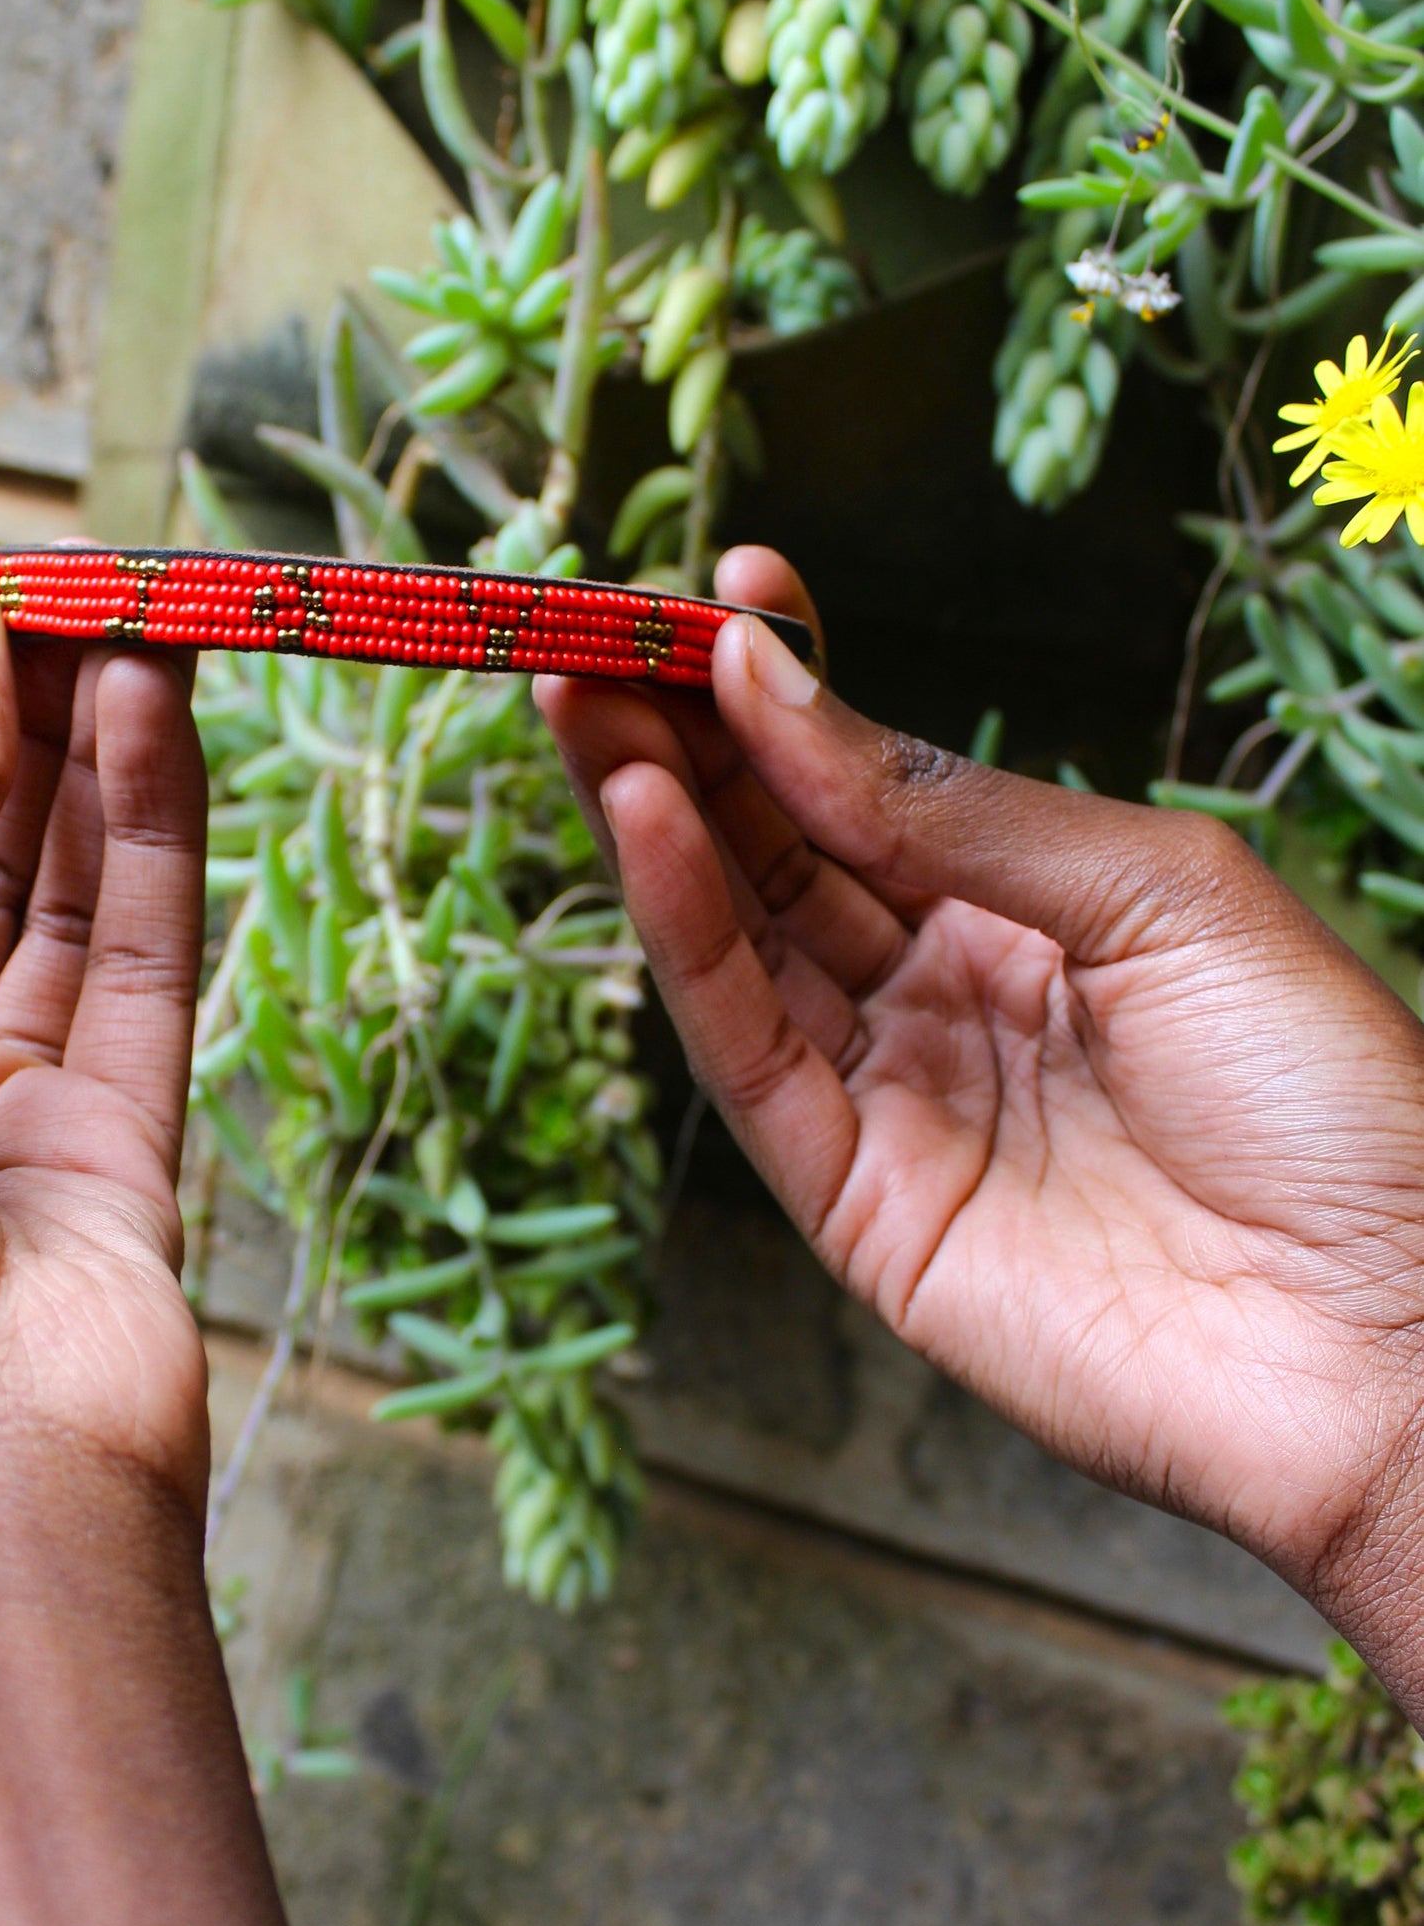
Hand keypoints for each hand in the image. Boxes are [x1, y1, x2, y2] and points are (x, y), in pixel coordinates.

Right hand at [538, 548, 1423, 1716]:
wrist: (1392, 1336)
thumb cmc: (1331, 1102)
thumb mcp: (1157, 896)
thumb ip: (953, 807)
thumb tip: (770, 684)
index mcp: (1036, 918)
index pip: (868, 790)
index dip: (787, 694)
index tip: (716, 589)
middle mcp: (948, 1001)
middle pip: (779, 855)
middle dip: (684, 739)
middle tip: (590, 637)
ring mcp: (896, 1104)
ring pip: (740, 944)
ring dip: (655, 818)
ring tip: (582, 701)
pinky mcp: (856, 1208)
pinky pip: (749, 1056)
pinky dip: (686, 936)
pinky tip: (647, 821)